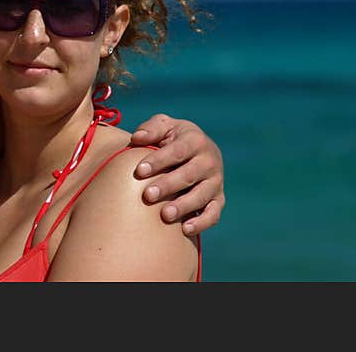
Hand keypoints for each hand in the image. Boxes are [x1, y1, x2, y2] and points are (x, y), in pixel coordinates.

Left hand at [130, 114, 224, 235]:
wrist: (195, 149)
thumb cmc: (172, 137)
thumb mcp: (163, 126)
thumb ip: (150, 129)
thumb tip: (136, 138)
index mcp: (196, 140)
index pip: (177, 152)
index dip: (158, 161)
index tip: (139, 171)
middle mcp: (210, 161)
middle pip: (188, 175)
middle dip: (167, 186)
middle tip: (147, 195)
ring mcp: (216, 181)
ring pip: (202, 196)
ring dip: (184, 206)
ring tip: (164, 215)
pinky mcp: (219, 199)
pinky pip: (214, 213)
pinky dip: (202, 223)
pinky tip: (185, 229)